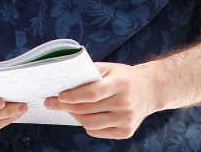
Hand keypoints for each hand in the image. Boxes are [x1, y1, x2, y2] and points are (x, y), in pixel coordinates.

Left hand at [44, 62, 158, 138]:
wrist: (149, 90)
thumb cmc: (124, 78)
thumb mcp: (110, 68)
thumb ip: (90, 72)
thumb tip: (66, 79)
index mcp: (121, 83)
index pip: (92, 93)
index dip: (73, 96)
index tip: (58, 95)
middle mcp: (125, 103)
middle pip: (87, 109)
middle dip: (64, 106)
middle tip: (51, 102)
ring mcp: (126, 119)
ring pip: (89, 123)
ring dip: (74, 116)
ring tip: (68, 108)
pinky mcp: (126, 132)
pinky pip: (97, 132)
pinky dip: (86, 125)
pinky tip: (84, 116)